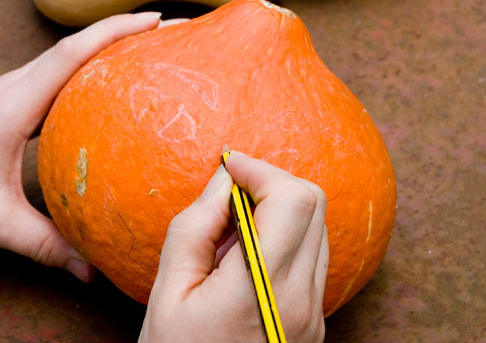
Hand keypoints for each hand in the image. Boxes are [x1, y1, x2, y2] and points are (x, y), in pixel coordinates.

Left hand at [0, 12, 164, 281]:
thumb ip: (44, 244)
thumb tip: (92, 270)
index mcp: (14, 105)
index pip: (71, 55)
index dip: (115, 33)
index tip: (155, 23)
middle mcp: (15, 87)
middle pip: (77, 46)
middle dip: (123, 32)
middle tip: (167, 34)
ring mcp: (14, 91)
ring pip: (68, 57)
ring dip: (108, 48)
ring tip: (148, 54)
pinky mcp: (14, 102)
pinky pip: (60, 76)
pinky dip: (90, 70)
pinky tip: (109, 89)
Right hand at [139, 151, 328, 341]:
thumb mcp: (168, 292)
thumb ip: (196, 227)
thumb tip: (224, 180)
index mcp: (261, 290)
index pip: (292, 200)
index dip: (260, 169)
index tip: (229, 164)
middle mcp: (300, 300)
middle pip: (313, 205)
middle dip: (271, 182)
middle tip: (230, 193)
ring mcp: (313, 313)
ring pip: (317, 227)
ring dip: (279, 209)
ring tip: (234, 229)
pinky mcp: (314, 320)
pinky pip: (312, 256)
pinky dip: (285, 236)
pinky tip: (248, 254)